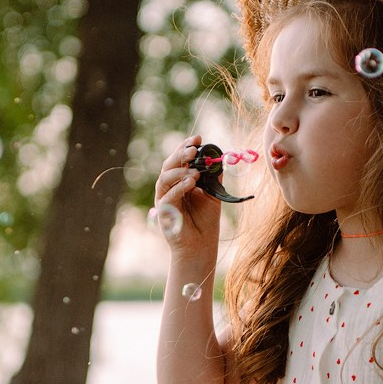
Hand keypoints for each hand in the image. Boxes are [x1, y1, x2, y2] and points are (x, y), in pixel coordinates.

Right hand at [153, 134, 220, 250]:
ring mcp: (165, 199)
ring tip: (196, 172)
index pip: (180, 159)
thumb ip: (213, 177)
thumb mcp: (213, 194)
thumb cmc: (205, 221)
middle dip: (181, 154)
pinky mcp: (164, 212)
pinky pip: (168, 196)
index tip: (198, 138)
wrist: (201, 245)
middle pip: (169, 165)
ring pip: (164, 178)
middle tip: (194, 149)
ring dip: (180, 171)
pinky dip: (179, 187)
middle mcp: (170, 187)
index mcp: (180, 180)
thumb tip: (218, 158)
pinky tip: (191, 184)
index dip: (186, 146)